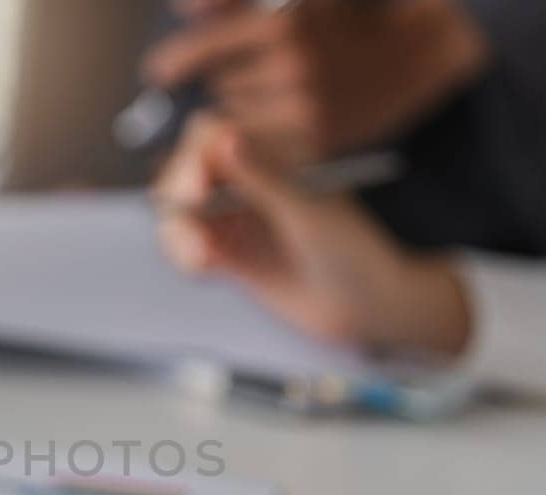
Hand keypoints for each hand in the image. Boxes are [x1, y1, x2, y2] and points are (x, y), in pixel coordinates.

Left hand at [148, 0, 490, 163]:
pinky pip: (264, 142)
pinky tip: (284, 111)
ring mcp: (306, 108)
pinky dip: (264, 129)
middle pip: (219, 85)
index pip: (205, 49)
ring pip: (237, 116)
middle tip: (247, 67)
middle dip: (224, 76)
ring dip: (242, 104)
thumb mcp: (299, 0)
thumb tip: (185, 8)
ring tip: (274, 87)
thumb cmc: (345, 19)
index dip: (176, 60)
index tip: (159, 70)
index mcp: (285, 25)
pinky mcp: (317, 140)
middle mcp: (294, 68)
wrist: (411, 55)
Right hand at [156, 114, 469, 353]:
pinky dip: (186, 255)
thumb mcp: (310, 210)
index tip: (198, 187)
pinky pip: (188, 245)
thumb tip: (224, 139)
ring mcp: (236, 216)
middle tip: (190, 220)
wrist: (367, 308)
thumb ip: (264, 176)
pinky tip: (204, 267)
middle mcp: (248, 179)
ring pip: (181, 211)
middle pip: (185, 170)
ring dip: (179, 232)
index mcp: (272, 151)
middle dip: (179, 193)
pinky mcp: (228, 253)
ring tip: (201, 259)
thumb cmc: (354, 252)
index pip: (212, 136)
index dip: (195, 156)